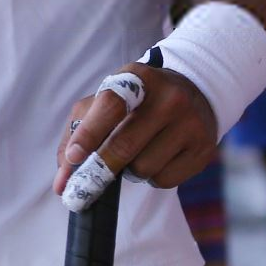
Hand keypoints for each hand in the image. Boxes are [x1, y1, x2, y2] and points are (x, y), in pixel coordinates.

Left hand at [53, 62, 217, 195]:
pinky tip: (158, 158)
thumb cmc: (139, 101)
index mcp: (137, 78)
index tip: (74, 158)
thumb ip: (78, 134)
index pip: (110, 106)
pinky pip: (165, 181)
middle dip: (99, 170)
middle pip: (125, 146)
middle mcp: (169, 98)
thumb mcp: (108, 100)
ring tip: (137, 152)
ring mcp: (190, 123)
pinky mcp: (203, 149)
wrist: (196, 92)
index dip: (89, 134)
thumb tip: (61, 183)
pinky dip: (153, 178)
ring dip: (130, 171)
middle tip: (84, 187)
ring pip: (143, 169)